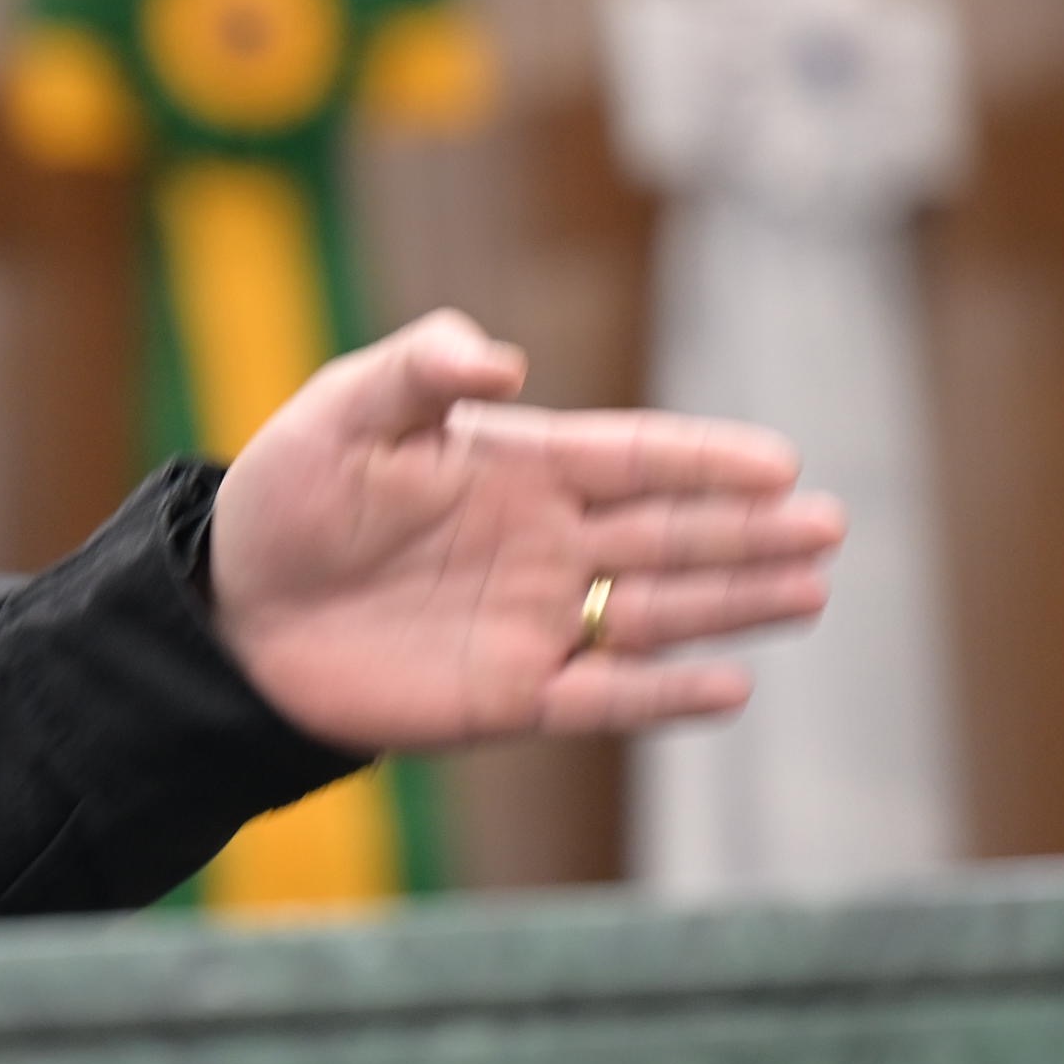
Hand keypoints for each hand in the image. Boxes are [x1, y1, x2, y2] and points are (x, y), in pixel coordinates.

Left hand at [204, 310, 843, 750]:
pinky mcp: (510, 695)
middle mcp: (546, 543)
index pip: (635, 458)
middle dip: (749, 531)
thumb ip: (421, 374)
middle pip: (669, 535)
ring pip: (658, 613)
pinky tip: (731, 685)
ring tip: (810, 590)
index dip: (706, 459)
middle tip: (830, 525)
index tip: (781, 462)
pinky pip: (604, 697)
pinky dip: (665, 696)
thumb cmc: (286, 497)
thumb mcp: (343, 413)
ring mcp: (535, 621)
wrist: (232, 613)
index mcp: (520, 468)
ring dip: (734, 604)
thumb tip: (505, 366)